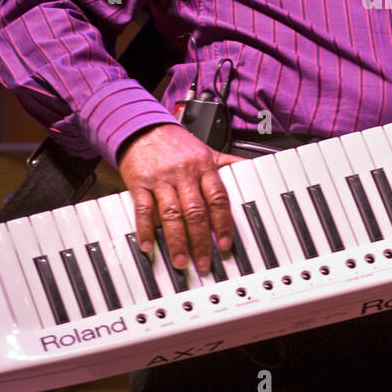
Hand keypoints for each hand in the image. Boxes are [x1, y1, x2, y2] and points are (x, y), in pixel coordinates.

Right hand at [117, 123, 245, 271]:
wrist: (143, 128)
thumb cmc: (177, 144)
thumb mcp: (207, 151)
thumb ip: (228, 165)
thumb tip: (252, 171)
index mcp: (204, 166)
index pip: (218, 198)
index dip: (223, 223)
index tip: (225, 244)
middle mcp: (184, 174)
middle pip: (195, 211)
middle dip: (201, 240)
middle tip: (204, 262)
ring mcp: (161, 179)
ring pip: (171, 214)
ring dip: (176, 241)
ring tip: (181, 261)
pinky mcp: (140, 183)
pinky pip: (143, 209)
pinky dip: (145, 229)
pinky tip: (148, 245)